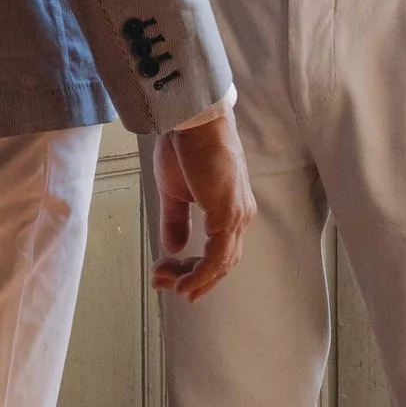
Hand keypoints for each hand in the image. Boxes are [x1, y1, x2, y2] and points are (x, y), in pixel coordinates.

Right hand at [151, 109, 255, 302]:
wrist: (192, 121)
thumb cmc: (184, 147)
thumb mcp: (174, 192)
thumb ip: (176, 221)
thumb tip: (174, 249)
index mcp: (231, 209)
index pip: (220, 252)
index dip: (195, 270)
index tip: (168, 275)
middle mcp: (241, 216)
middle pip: (222, 264)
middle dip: (193, 279)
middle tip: (164, 284)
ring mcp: (237, 216)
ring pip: (220, 264)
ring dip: (193, 280)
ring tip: (167, 285)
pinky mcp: (229, 214)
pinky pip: (218, 257)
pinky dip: (201, 274)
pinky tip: (183, 283)